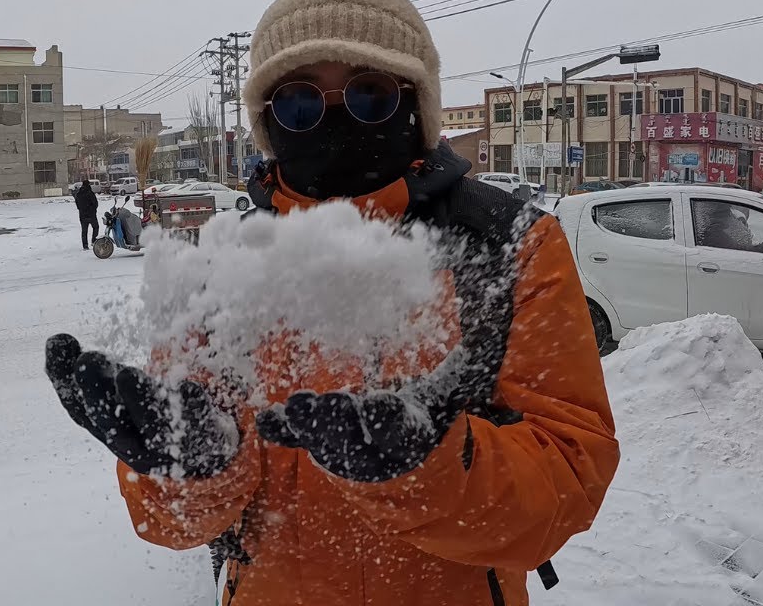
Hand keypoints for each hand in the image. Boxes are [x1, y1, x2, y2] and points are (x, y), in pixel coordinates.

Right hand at [45, 334, 238, 477]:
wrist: (203, 455)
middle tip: (87, 360)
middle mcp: (134, 443)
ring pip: (152, 426)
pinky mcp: (202, 438)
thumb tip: (57, 340)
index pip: (80, 407)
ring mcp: (168, 445)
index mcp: (109, 429)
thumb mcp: (118, 397)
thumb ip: (93, 372)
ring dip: (138, 401)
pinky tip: (188, 388)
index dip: (64, 378)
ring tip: (126, 375)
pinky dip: (192, 407)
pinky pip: (198, 424)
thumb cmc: (150, 416)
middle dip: (97, 392)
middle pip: (111, 420)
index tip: (60, 342)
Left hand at [255, 350, 473, 482]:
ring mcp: (345, 448)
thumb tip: (495, 306)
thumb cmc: (432, 411)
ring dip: (308, 425)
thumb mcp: (457, 388)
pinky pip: (300, 440)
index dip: (388, 420)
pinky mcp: (322, 441)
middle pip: (356, 440)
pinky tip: (267, 421)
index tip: (377, 405)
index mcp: (412, 434)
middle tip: (325, 403)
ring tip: (294, 407)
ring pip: (324, 442)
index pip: (400, 431)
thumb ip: (477, 353)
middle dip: (340, 422)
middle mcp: (375, 448)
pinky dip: (283, 431)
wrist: (410, 456)